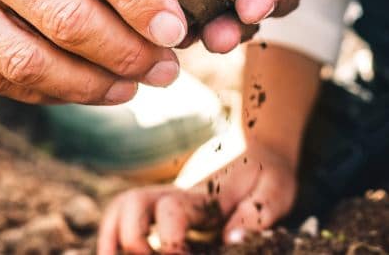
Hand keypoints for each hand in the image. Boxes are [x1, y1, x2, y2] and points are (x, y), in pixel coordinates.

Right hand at [98, 145, 297, 253]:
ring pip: (120, 208)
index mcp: (204, 193)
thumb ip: (256, 214)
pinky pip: (123, 216)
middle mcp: (174, 193)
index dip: (170, 241)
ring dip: (112, 237)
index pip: (172, 210)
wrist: (257, 148)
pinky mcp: (159, 210)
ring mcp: (162, 200)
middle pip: (132, 203)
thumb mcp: (276, 191)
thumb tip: (230, 239)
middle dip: (132, 239)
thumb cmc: (268, 174)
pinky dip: (112, 237)